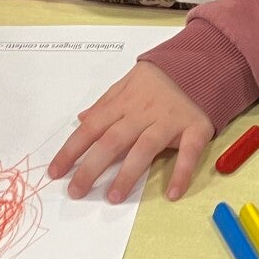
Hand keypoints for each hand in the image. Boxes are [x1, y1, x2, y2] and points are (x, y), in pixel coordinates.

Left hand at [47, 62, 212, 203]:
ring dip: (128, 174)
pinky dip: (182, 173)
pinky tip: (173, 193)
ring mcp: (169, 121)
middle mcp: (143, 112)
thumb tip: (81, 119)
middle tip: (76, 191)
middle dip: (91, 168)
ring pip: (144, 148)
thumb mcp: (127, 82)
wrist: (202, 62)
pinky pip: (188, 153)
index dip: (71, 150)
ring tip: (113, 197)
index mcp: (124, 102)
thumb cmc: (161, 77)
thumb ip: (105, 103)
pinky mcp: (195, 128)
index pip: (91, 128)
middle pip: (112, 141)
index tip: (55, 172)